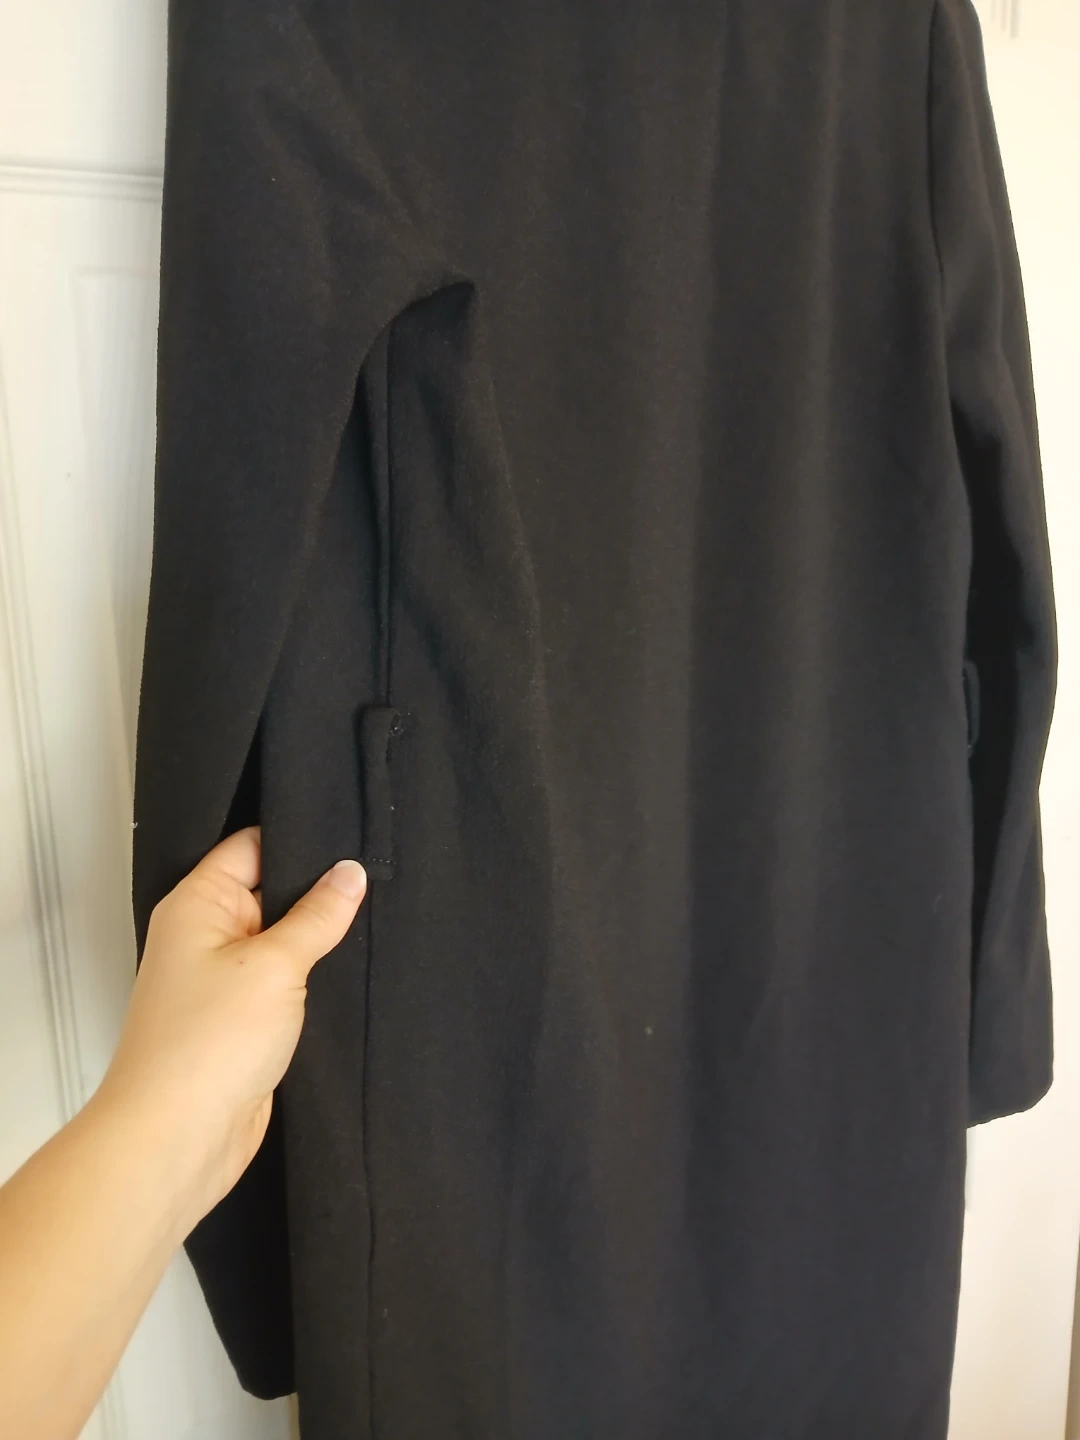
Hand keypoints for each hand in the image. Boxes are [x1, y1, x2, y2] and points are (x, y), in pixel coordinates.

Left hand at [97, 828, 365, 1234]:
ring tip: (374, 920)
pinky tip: (350, 971)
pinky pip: (281, 983)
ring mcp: (222, 980)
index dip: (300, 835)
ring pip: (280, 940)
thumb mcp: (275, 965)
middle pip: (269, 890)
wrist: (177, 1138)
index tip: (352, 832)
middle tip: (375, 876)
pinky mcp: (241, 1021)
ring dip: (317, 939)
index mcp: (197, 904)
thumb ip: (318, 916)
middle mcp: (204, 936)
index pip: (251, 845)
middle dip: (317, 889)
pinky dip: (310, 979)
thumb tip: (349, 874)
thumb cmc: (205, 1046)